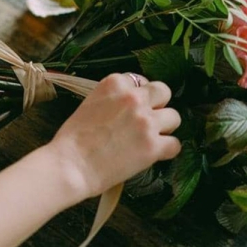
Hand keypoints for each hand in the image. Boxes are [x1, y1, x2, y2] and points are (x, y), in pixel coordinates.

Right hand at [46, 73, 181, 199]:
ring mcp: (145, 121)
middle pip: (162, 92)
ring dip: (165, 128)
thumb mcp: (90, 104)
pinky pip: (175, 144)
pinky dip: (167, 151)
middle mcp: (133, 98)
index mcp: (115, 84)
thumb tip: (128, 107)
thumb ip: (113, 100)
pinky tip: (154, 155)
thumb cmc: (72, 140)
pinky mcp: (153, 146)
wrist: (70, 166)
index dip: (138, 96)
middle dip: (157, 105)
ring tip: (150, 139)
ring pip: (174, 116)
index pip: (140, 80)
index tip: (132, 108)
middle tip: (147, 120)